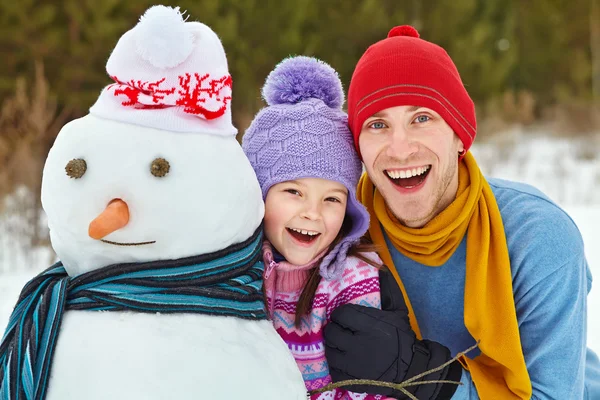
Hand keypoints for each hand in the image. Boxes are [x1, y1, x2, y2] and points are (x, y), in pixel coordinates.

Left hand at [323, 270, 461, 398]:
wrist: (411, 369)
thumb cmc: (402, 337)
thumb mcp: (397, 310)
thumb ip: (388, 289)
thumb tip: (381, 266)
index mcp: (369, 325)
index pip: (340, 315)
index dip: (341, 314)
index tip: (345, 316)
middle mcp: (358, 345)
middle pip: (331, 332)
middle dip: (335, 329)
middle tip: (342, 329)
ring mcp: (353, 365)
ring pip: (329, 350)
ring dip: (333, 346)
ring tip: (341, 344)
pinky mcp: (351, 380)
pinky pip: (332, 369)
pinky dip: (336, 364)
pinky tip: (344, 359)